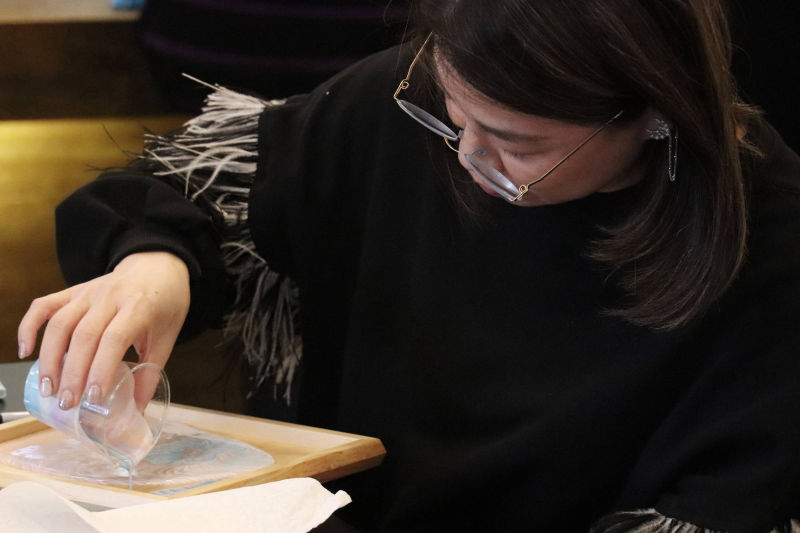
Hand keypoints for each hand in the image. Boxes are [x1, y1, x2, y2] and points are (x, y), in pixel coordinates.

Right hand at [17, 252, 189, 409]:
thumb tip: (136, 411)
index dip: (101, 369)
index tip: (94, 397)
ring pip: (60, 323)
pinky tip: (25, 351)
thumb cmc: (165, 304)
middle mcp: (110, 296)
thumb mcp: (166, 337)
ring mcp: (88, 291)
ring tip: (48, 388)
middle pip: (84, 335)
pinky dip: (29, 326)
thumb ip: (150, 373)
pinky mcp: (73, 291)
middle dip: (73, 373)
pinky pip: (44, 305)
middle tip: (67, 403)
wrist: (158, 266)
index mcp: (139, 307)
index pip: (114, 338)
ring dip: (50, 357)